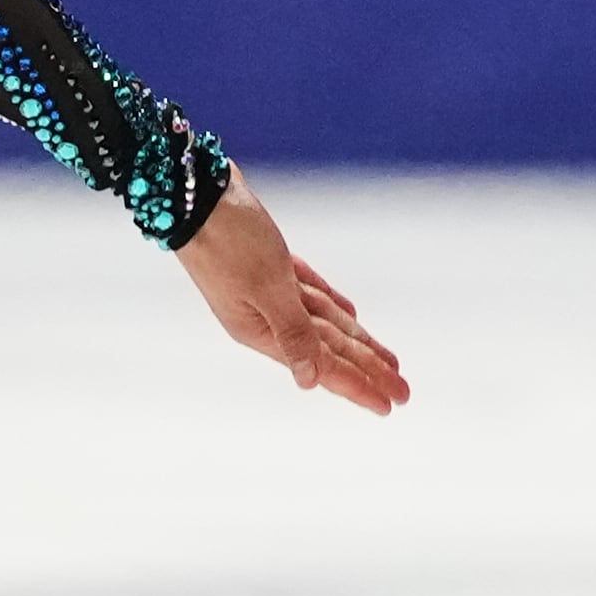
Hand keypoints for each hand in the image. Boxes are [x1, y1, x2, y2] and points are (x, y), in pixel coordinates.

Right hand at [172, 168, 406, 414]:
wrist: (192, 190)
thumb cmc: (230, 238)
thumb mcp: (267, 289)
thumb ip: (293, 334)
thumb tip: (308, 382)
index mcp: (260, 329)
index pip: (322, 365)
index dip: (359, 384)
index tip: (390, 404)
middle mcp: (264, 316)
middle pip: (329, 348)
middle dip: (368, 368)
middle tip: (403, 392)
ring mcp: (266, 290)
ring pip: (324, 322)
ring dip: (357, 341)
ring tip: (388, 361)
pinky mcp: (270, 262)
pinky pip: (310, 293)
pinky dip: (332, 305)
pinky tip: (350, 317)